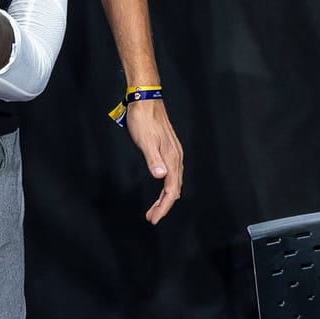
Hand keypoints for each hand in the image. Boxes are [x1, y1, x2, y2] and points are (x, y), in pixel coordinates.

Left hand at [124, 98, 183, 223]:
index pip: (171, 190)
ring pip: (174, 182)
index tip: (154, 219)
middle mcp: (176, 157)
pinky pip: (171, 174)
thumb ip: (153, 159)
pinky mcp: (169, 149)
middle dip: (163, 206)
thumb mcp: (145, 141)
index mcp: (172, 158)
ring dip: (164, 198)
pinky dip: (165, 186)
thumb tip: (161, 177)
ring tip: (154, 208)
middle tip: (151, 217)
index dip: (163, 207)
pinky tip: (160, 187)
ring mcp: (174, 153)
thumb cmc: (143, 120)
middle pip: (174, 189)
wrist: (145, 100)